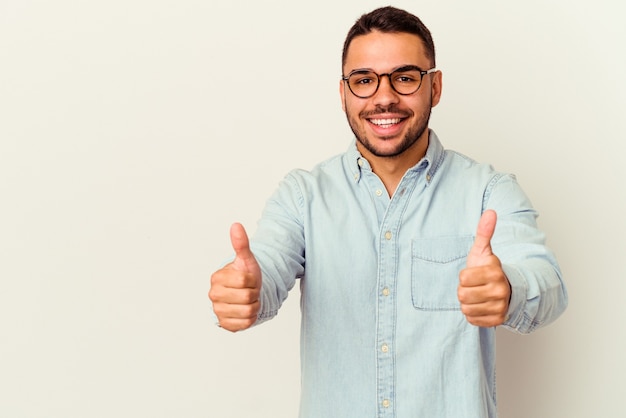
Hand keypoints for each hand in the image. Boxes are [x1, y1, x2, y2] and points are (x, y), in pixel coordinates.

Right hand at [209, 223, 261, 331]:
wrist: (244, 294)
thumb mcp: (245, 259)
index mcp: (217, 278)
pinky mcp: (225, 324)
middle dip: (254, 293)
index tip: (249, 280)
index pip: (244, 280)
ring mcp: (218, 311)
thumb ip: (241, 244)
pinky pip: (246, 323)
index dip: (253, 280)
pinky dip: (251, 318)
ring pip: (248, 311)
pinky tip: (245, 310)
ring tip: (248, 300)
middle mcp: (214, 295)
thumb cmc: (245, 276)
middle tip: (249, 290)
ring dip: (254, 306)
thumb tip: (236, 225)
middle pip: (247, 297)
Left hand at [458, 210, 510, 326]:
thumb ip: (484, 232)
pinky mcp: (497, 321)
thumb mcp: (484, 251)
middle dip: (464, 290)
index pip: (463, 278)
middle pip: (462, 295)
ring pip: (466, 308)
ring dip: (468, 303)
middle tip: (474, 286)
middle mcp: (500, 291)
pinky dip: (472, 314)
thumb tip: (490, 212)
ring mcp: (500, 307)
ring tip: (477, 296)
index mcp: (495, 272)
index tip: (473, 274)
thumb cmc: (489, 270)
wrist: (507, 291)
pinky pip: (472, 319)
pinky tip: (480, 306)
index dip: (464, 276)